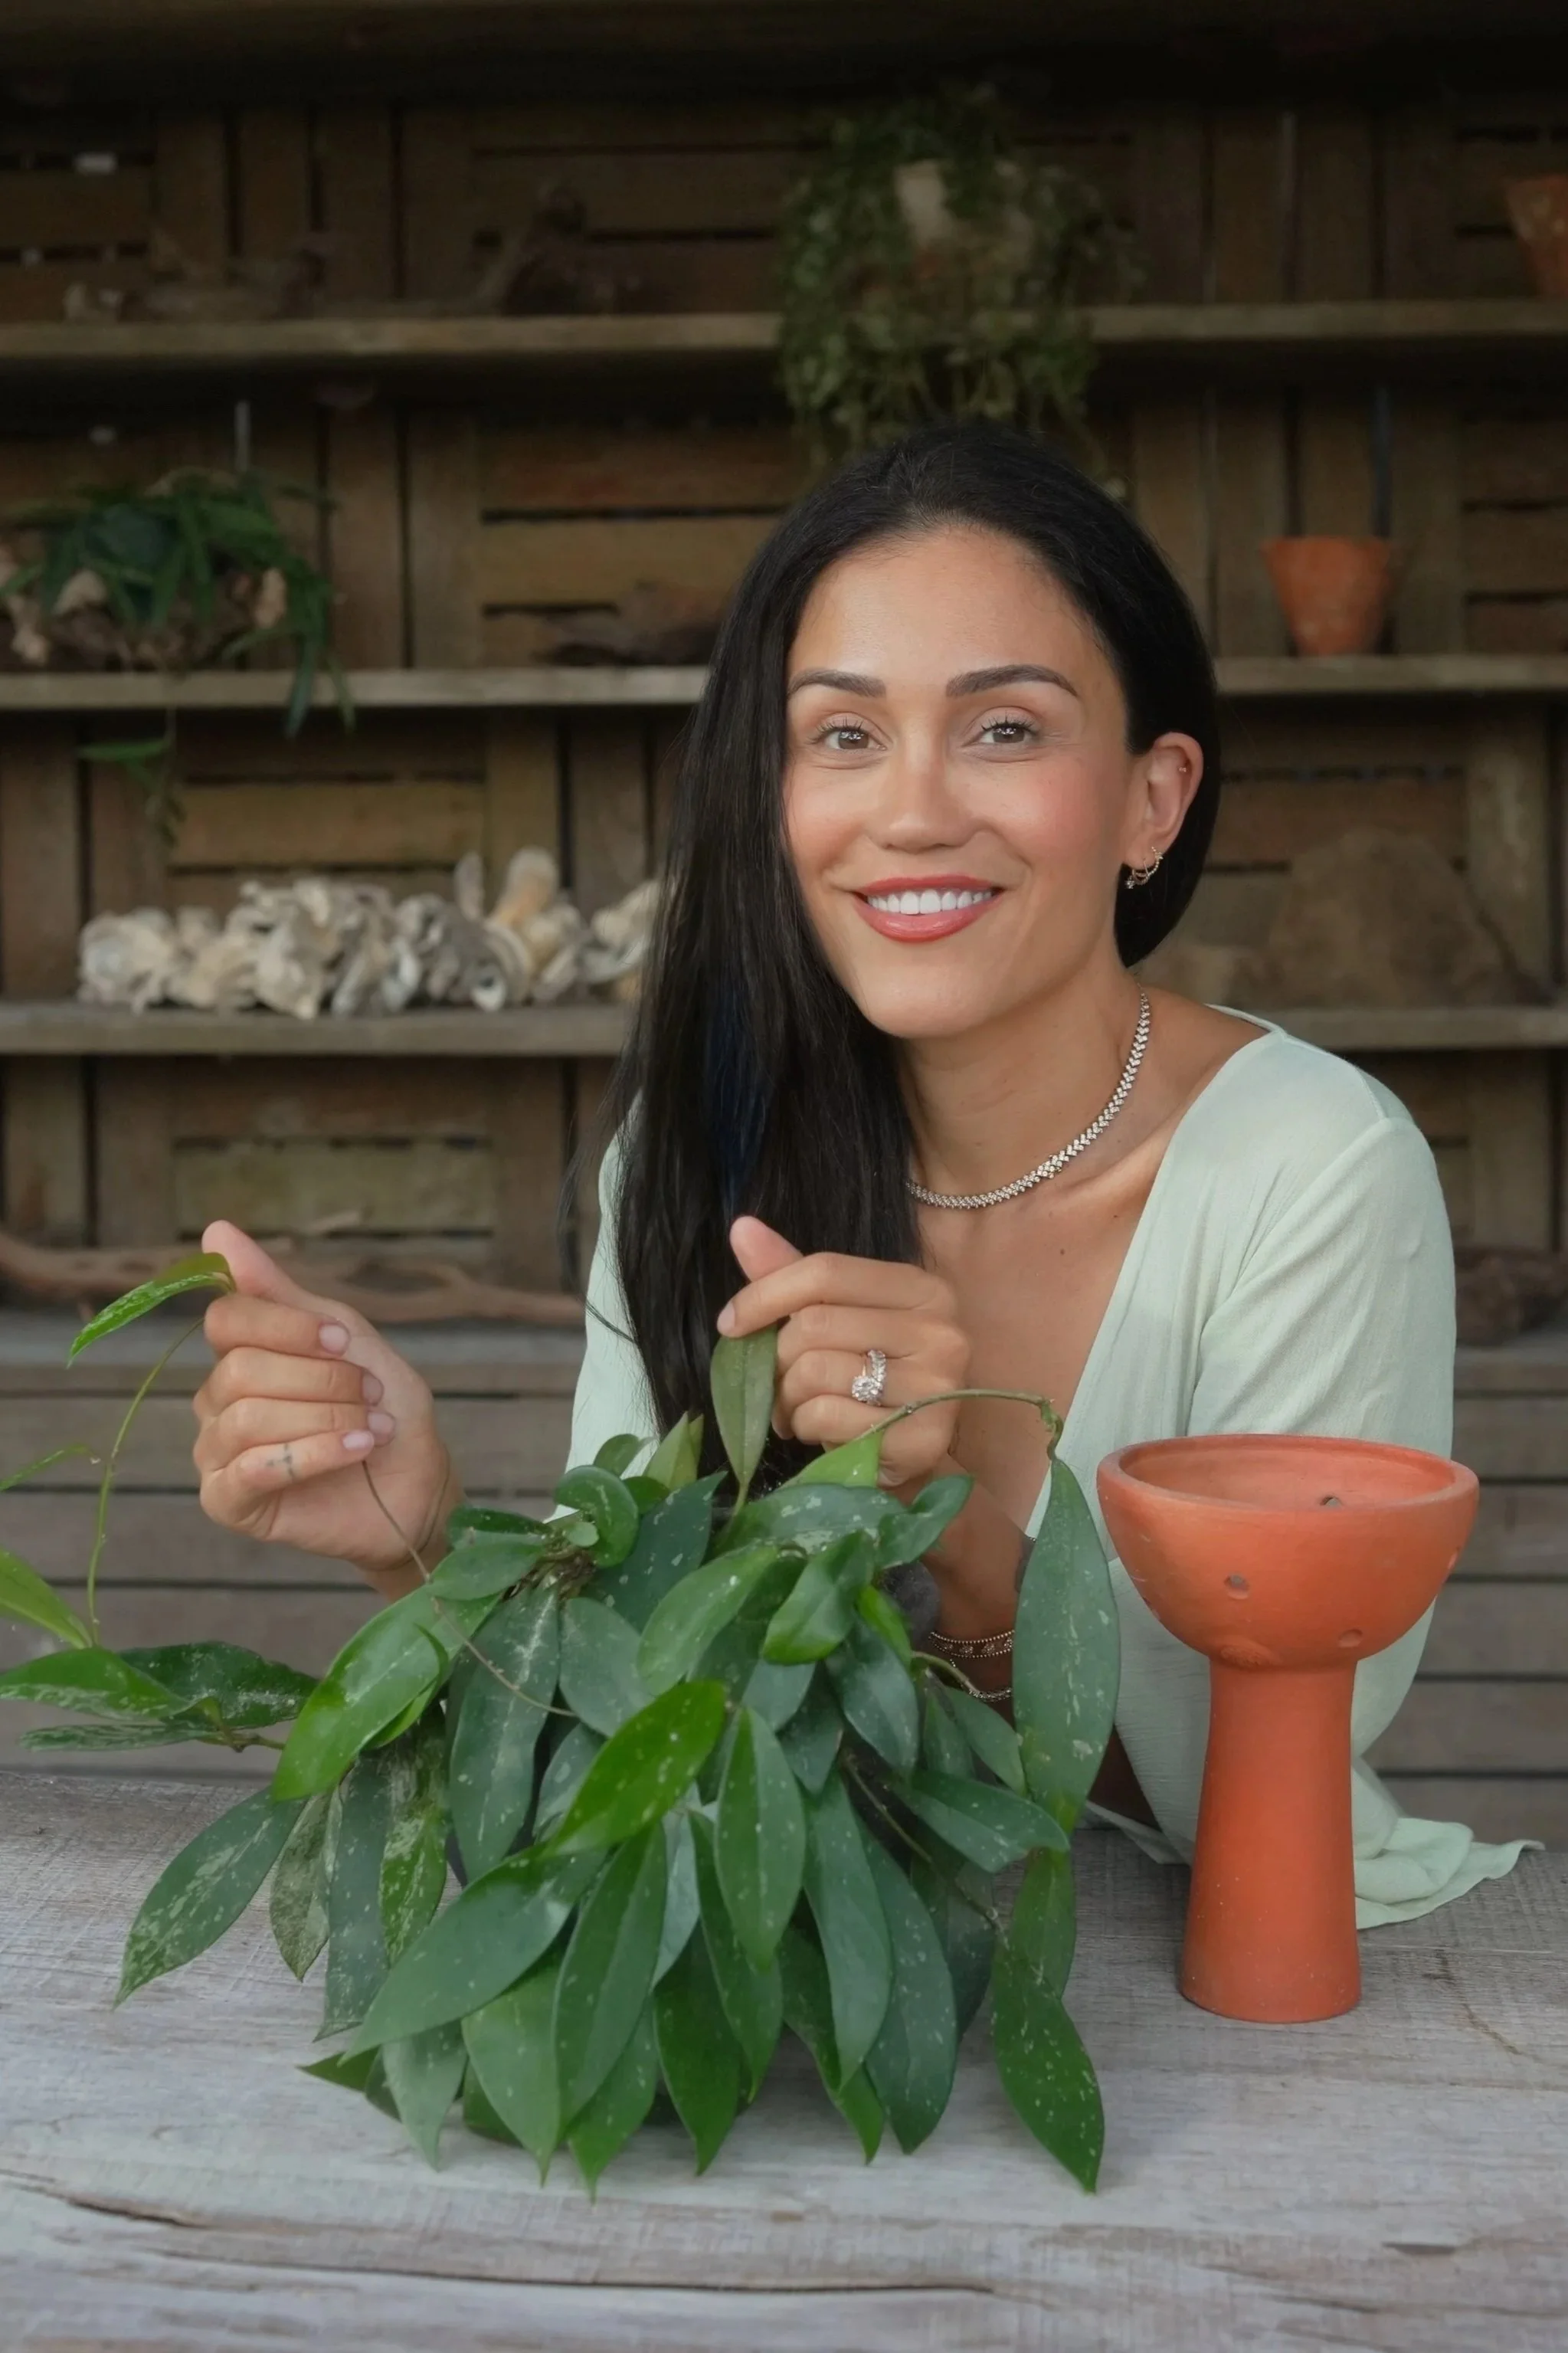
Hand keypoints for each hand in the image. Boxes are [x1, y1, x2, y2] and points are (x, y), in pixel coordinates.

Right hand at [191, 1221, 458, 1596]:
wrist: (417, 1483)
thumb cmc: (382, 1406)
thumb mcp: (343, 1337)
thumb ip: (279, 1291)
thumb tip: (217, 1231)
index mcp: (241, 1354)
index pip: (227, 1318)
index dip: (289, 1327)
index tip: (343, 1342)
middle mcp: (217, 1400)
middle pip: (240, 1368)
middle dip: (321, 1379)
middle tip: (370, 1394)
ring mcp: (217, 1453)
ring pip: (245, 1416)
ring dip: (325, 1417)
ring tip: (371, 1427)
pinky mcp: (229, 1502)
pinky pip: (252, 1469)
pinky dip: (315, 1454)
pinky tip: (356, 1449)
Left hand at [718, 1216, 969, 1490]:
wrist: (912, 1454)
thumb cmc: (870, 1380)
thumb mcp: (837, 1321)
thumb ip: (792, 1276)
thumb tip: (742, 1227)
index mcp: (922, 1289)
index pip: (825, 1270)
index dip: (764, 1294)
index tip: (730, 1323)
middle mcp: (940, 1331)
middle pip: (814, 1325)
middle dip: (776, 1361)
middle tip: (778, 1385)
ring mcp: (938, 1387)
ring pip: (814, 1372)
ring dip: (787, 1399)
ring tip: (798, 1410)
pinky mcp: (923, 1439)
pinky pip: (827, 1416)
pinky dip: (806, 1427)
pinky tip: (820, 1432)